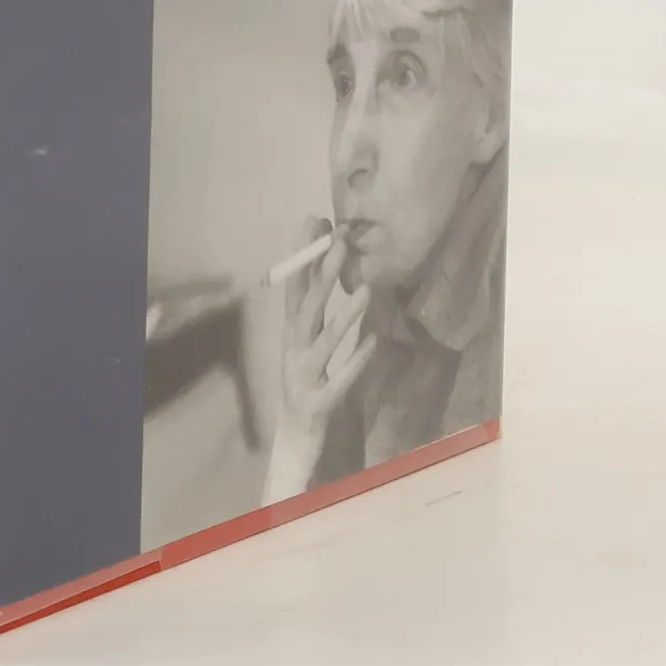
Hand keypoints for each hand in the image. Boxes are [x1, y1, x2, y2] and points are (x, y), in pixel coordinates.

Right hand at [261, 218, 375, 502]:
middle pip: (308, 308)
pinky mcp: (320, 404)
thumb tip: (331, 273)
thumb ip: (319, 316)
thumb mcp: (310, 348)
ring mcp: (304, 378)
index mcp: (292, 336)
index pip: (295, 287)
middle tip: (340, 242)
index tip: (314, 221)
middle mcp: (294, 352)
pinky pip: (340, 380)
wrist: (296, 444)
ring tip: (366, 289)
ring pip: (324, 341)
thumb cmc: (309, 389)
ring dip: (344, 314)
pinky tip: (373, 343)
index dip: (303, 255)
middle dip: (323, 273)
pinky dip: (355, 361)